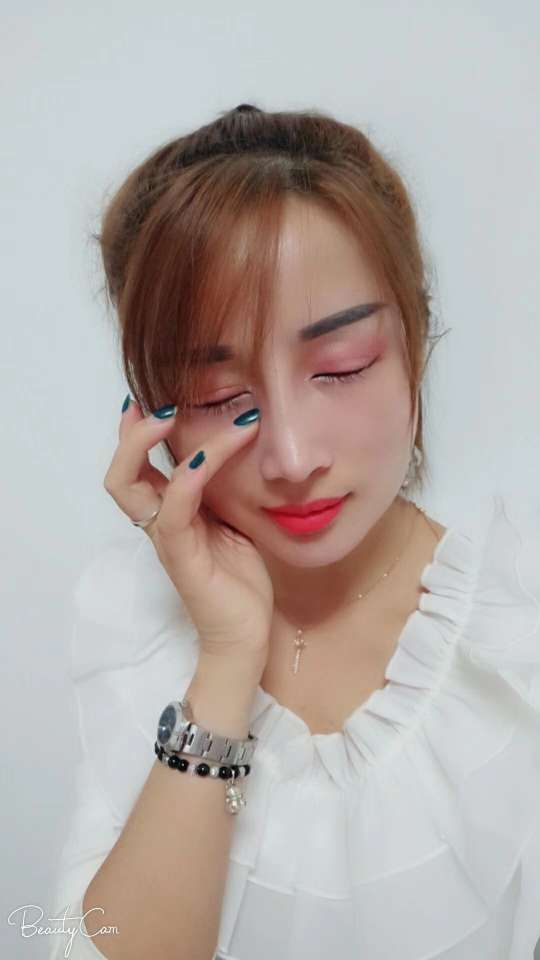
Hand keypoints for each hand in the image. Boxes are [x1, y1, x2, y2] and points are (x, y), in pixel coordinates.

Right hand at [103, 400, 272, 663]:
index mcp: (171, 513)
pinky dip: (185, 479)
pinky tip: (203, 457)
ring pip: (131, 486)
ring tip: (171, 415)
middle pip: (120, 473)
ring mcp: (167, 540)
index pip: (139, 467)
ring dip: (148, 444)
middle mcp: (160, 523)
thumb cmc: (241, 577)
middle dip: (130, 434)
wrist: (247, 633)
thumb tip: (242, 441)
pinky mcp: (181, 558)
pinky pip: (173, 512)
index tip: (153, 396)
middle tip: (154, 403)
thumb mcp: (234, 518)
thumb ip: (225, 487)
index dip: (138, 432)